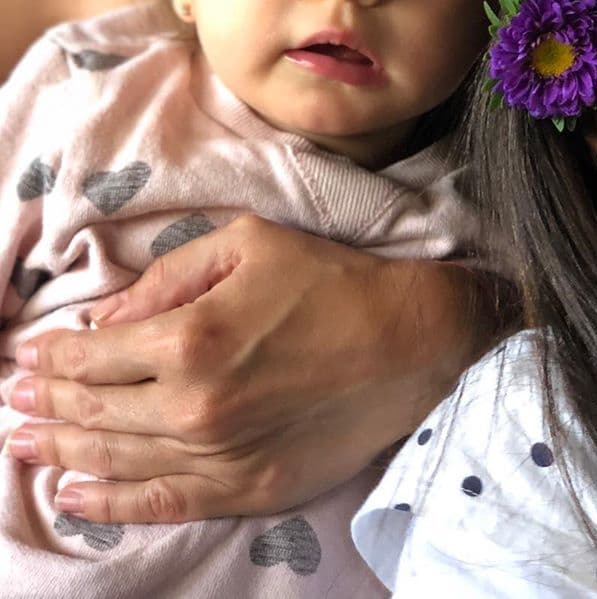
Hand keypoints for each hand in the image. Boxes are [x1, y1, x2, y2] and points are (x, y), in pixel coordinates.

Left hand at [8, 215, 490, 523]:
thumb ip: (171, 275)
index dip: (51, 358)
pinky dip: (110, 503)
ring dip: (60, 451)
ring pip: (115, 460)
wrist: (407, 340)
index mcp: (191, 337)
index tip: (28, 356)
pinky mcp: (248, 487)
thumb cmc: (332, 281)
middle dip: (44, 403)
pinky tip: (74, 494)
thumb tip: (109, 316)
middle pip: (94, 411)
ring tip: (22, 442)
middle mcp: (194, 405)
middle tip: (14, 399)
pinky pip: (161, 503)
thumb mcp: (250, 243)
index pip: (93, 356)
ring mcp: (219, 455)